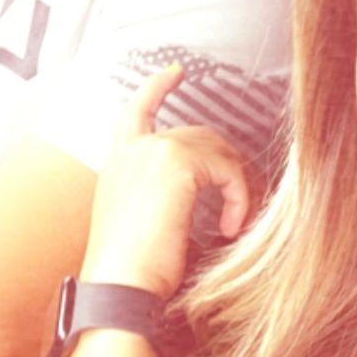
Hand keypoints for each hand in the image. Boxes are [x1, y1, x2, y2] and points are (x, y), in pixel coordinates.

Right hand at [80, 62, 252, 299]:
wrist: (119, 285)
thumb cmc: (129, 269)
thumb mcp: (141, 221)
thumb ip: (161, 194)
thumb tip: (199, 191)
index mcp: (119, 161)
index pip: (137, 109)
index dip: (158, 86)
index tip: (176, 71)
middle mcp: (133, 148)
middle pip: (197, 136)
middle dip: (224, 164)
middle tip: (236, 200)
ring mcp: (154, 150)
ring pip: (216, 150)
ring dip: (233, 185)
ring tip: (232, 220)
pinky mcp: (177, 164)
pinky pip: (227, 170)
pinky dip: (237, 197)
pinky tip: (230, 226)